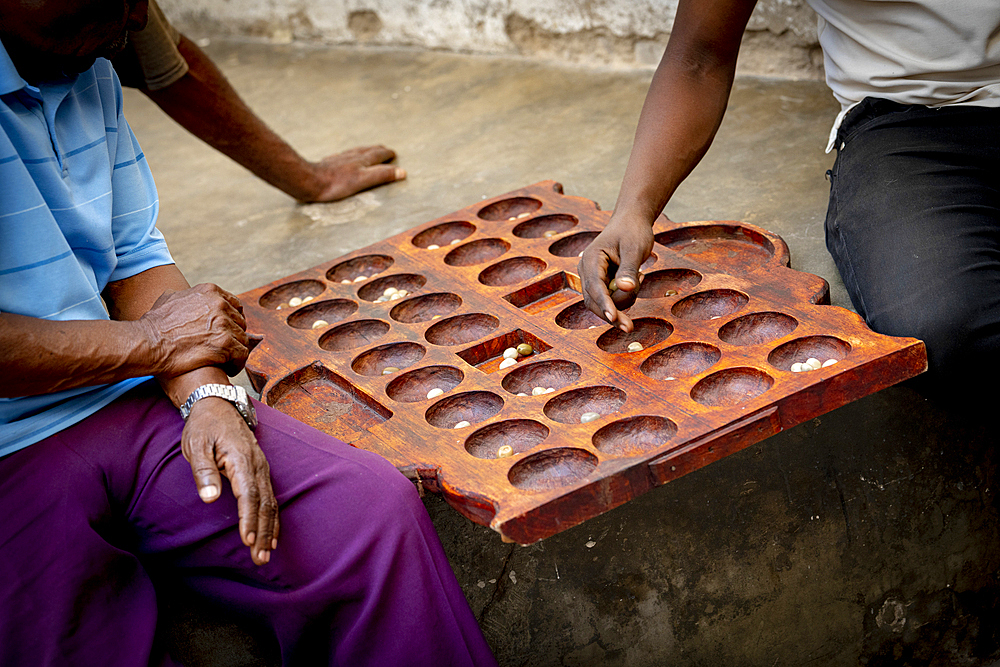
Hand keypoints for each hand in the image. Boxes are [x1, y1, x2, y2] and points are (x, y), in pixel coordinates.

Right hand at [138, 283, 249, 377]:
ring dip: (234, 352)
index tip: (225, 333)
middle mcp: (220, 304)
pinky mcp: (225, 343)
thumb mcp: (169, 299)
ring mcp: (224, 323)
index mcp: (210, 292)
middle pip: (241, 323)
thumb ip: (186, 295)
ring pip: (242, 340)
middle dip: (234, 337)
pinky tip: (226, 368)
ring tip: (223, 361)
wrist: (148, 344)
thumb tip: (188, 295)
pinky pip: (242, 355)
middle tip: (223, 349)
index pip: (235, 305)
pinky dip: (236, 364)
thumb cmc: (154, 325)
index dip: (232, 321)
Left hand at [182, 397, 277, 564]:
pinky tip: (271, 535)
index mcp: (242, 459)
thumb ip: (204, 471)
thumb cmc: (204, 426)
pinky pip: (270, 498)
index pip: (249, 494)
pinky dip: (272, 519)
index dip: (249, 519)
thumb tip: (210, 499)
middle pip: (265, 503)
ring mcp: (262, 468)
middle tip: (260, 558)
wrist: (217, 404)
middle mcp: (258, 465)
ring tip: (266, 554)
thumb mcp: (196, 445)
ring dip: (269, 530)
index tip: (247, 541)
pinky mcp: (260, 471)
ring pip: (270, 503)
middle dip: (262, 533)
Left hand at [300, 145, 405, 202]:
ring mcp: (338, 159)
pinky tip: (343, 158)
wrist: (309, 181)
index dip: (387, 155)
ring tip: (367, 151)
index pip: (378, 155)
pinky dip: (348, 156)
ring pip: (354, 152)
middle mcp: (351, 157)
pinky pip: (341, 157)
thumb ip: (382, 175)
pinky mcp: (327, 164)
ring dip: (363, 151)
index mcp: (361, 160)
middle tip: (384, 149)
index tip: (394, 153)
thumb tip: (402, 172)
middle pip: (367, 150)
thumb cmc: (336, 183)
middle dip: (377, 150)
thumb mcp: (363, 180)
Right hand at [579, 212, 654, 332]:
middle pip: (594, 301)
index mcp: (591, 259)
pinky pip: (611, 299)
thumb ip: (628, 269)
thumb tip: (625, 288)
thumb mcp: (634, 248)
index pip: (595, 287)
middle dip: (612, 313)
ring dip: (624, 301)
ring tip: (641, 276)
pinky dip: (625, 296)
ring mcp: (592, 278)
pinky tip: (638, 278)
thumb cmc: (633, 231)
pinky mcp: (601, 284)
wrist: (631, 222)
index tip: (613, 318)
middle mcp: (586, 270)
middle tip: (630, 327)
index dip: (604, 303)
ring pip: (603, 303)